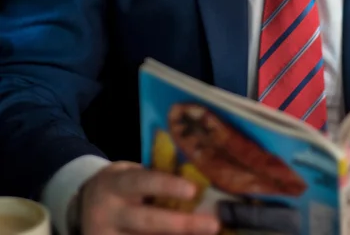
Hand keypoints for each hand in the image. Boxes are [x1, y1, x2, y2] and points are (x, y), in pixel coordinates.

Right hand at [76, 161, 220, 234]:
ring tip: (205, 233)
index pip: (142, 182)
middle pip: (148, 221)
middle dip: (182, 225)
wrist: (83, 206)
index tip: (192, 190)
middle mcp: (108, 212)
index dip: (167, 185)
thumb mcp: (127, 174)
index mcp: (115, 183)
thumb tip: (195, 182)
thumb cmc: (119, 186)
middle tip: (213, 224)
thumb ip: (152, 178)